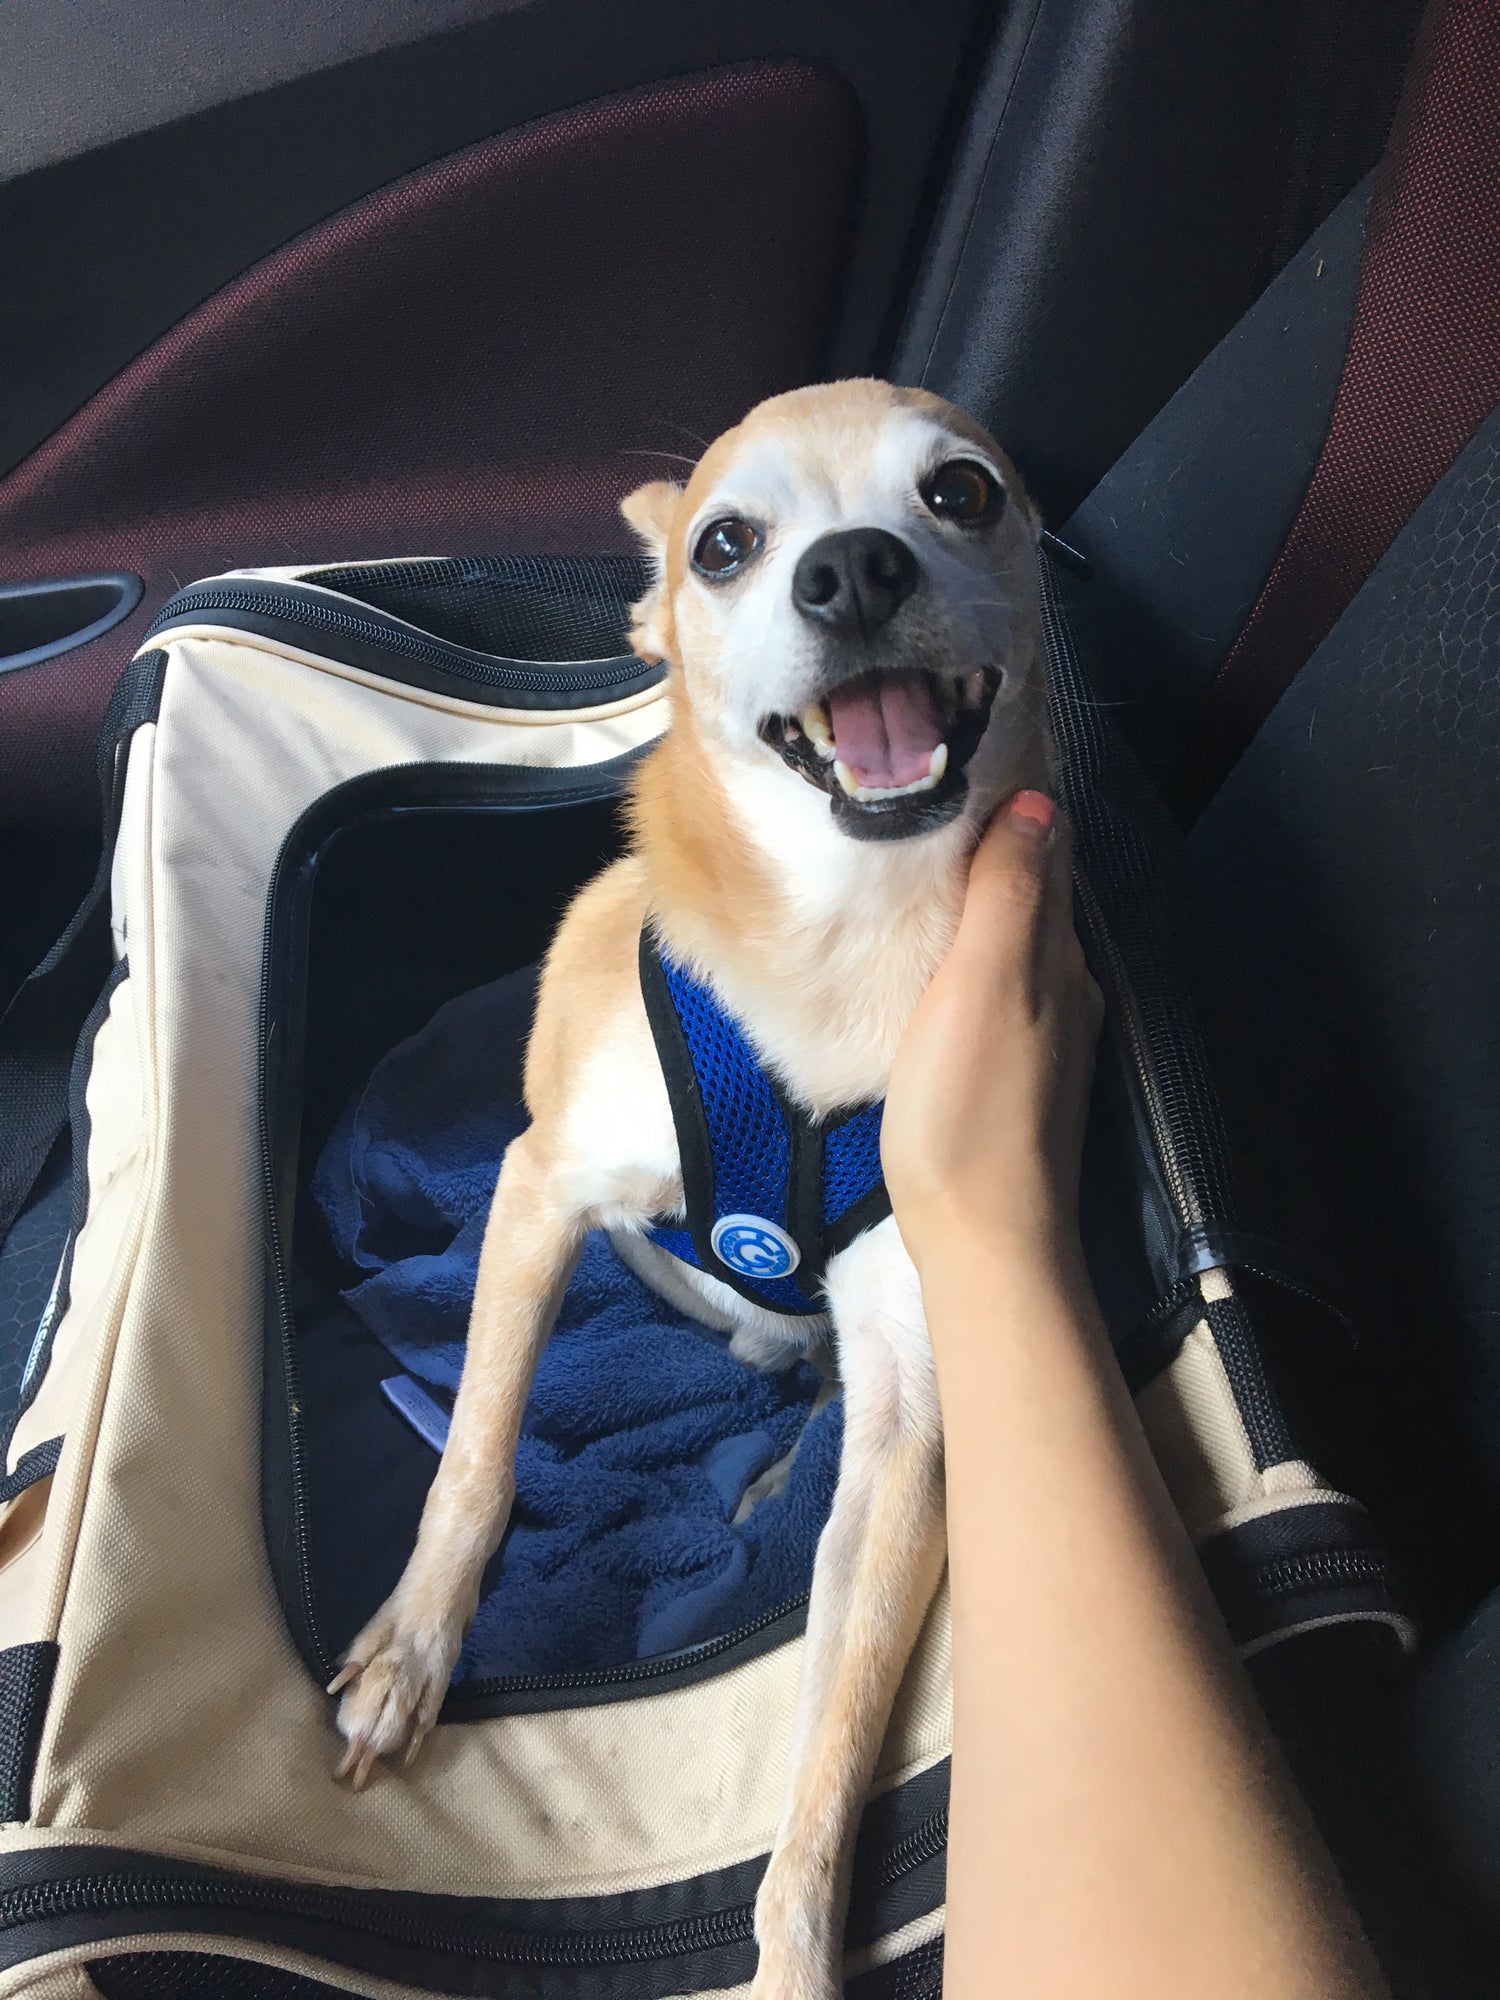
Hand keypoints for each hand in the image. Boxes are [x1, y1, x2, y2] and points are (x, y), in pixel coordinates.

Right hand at [881, 790, 1102, 1276]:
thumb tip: (1040, 803)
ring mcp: (1048, 1044)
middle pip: (1040, 901)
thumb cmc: (969, 1109)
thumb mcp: (982, 986)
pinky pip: (1007, 995)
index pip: (1050, 858)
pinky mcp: (1020, 1085)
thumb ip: (1008, 897)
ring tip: (939, 869)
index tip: (972, 760)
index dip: (1018, 809)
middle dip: (1005, 851)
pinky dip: (983, 960)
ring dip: (993, 907)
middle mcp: (1067, 995)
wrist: (985, 1240)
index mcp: (1059, 962)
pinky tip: (949, 967)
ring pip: (1024, 950)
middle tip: (944, 802)